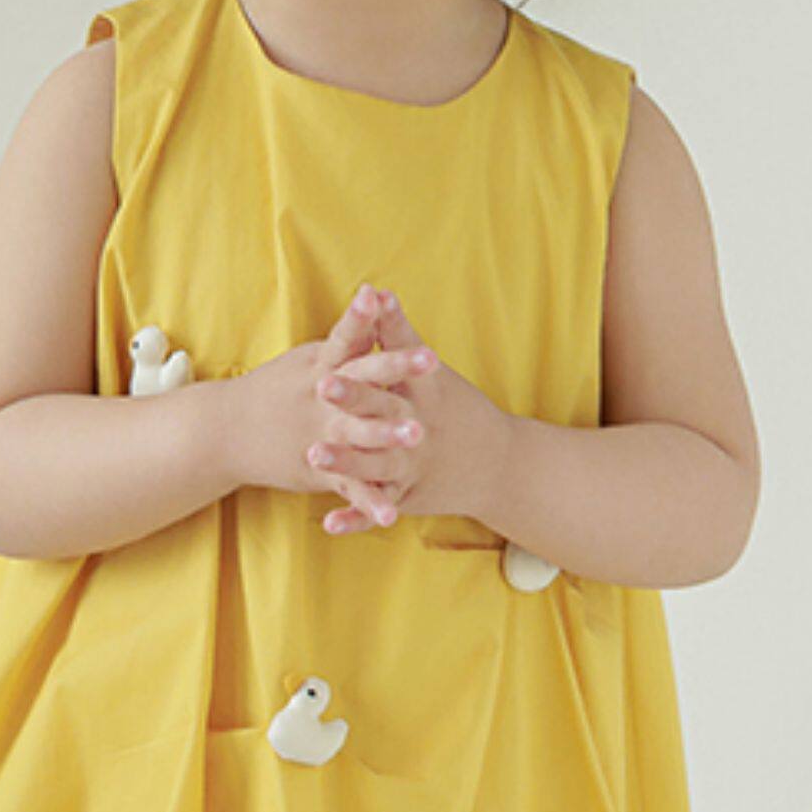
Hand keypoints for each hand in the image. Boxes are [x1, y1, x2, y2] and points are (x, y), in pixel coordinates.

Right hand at [232, 284, 437, 526]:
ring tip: (418, 436)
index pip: (346, 336)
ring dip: (387, 434)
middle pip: (362, 380)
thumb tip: (376, 299)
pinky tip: (392, 517)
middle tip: (432, 360)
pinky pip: (349, 488)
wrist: (225, 432)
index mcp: (321, 366)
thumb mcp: (308, 358)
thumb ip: (347, 338)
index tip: (382, 295)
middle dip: (395, 369)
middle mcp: (321, 398)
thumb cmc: (275, 389)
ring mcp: (320, 434)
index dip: (365, 316)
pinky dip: (370, 504)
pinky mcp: (317, 470)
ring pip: (358, 433)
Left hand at [307, 287, 499, 533]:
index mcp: (422, 394)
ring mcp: (413, 467)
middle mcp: (419, 429)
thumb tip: (374, 289)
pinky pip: (377, 508)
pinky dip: (355, 517)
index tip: (336, 353)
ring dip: (346, 461)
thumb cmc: (455, 407)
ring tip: (313, 454)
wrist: (498, 464)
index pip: (393, 371)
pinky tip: (328, 522)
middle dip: (353, 402)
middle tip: (321, 388)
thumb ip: (397, 333)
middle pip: (384, 414)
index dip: (366, 360)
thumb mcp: (428, 371)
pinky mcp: (406, 497)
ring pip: (376, 465)